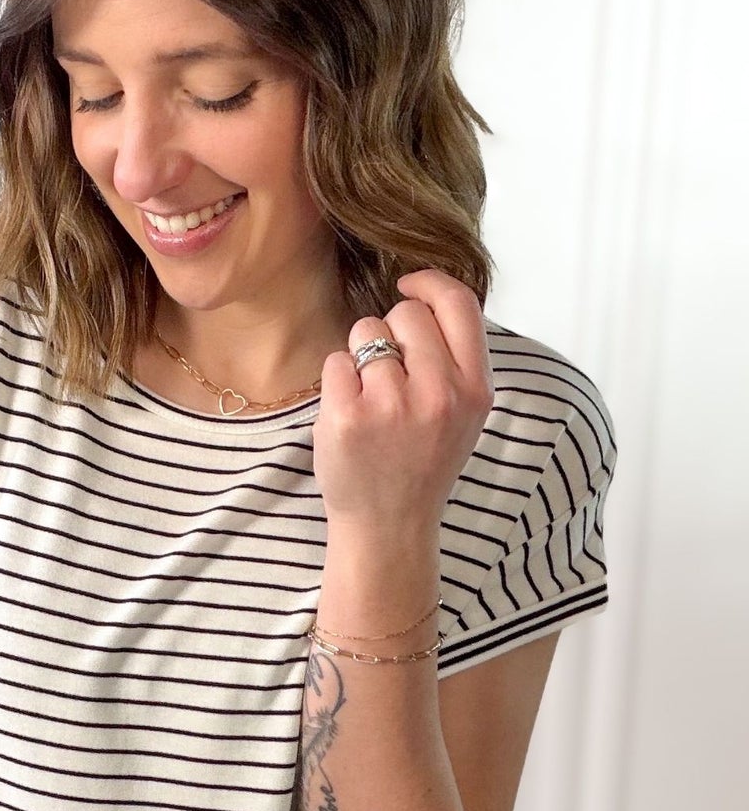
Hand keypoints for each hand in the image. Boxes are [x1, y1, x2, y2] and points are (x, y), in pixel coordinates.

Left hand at [312, 268, 494, 537]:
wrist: (389, 527)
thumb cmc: (420, 465)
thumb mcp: (462, 414)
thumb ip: (454, 361)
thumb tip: (428, 298)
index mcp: (474, 389)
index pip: (459, 304)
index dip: (430, 283)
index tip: (408, 284)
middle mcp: (439, 394)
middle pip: (406, 313)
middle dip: (391, 331)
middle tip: (388, 376)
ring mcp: (392, 406)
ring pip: (367, 331)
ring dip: (361, 356)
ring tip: (371, 400)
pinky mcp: (349, 417)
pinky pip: (335, 361)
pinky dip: (336, 382)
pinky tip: (349, 414)